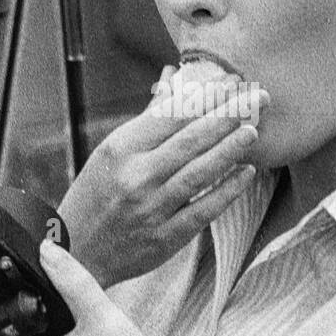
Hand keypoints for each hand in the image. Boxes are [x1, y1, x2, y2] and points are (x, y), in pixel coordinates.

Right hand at [58, 74, 268, 287]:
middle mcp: (136, 177)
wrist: (76, 253)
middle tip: (260, 98)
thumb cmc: (95, 195)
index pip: (172, 115)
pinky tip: (246, 174)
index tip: (234, 83)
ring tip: (254, 131)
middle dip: (230, 115)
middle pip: (191, 140)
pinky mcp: (164, 238)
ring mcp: (150, 209)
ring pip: (199, 173)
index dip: (208, 97)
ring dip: (231, 149)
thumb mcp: (110, 153)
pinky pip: (202, 211)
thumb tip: (173, 82)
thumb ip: (147, 121)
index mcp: (121, 149)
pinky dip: (227, 192)